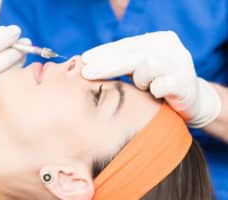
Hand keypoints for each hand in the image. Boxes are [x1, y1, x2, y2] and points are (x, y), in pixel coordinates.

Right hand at [0, 25, 29, 131]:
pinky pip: (6, 93)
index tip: (16, 31)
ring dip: (18, 66)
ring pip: (5, 78)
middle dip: (16, 51)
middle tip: (26, 45)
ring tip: (21, 58)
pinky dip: (16, 83)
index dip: (4, 38)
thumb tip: (3, 32)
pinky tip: (18, 77)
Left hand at [81, 31, 220, 127]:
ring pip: (146, 65)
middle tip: (86, 72)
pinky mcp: (185, 82)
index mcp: (157, 40)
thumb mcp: (140, 69)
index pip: (125, 44)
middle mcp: (169, 46)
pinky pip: (161, 84)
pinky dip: (155, 89)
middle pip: (131, 54)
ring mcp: (180, 62)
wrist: (193, 101)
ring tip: (146, 88)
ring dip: (140, 80)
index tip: (85, 59)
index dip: (103, 52)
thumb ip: (122, 63)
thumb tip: (89, 64)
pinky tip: (155, 93)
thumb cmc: (159, 84)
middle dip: (105, 64)